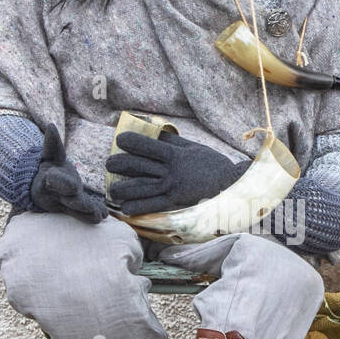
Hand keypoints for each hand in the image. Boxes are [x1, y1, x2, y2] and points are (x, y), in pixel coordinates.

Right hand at [30, 124, 108, 222]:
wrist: (41, 186)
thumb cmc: (49, 167)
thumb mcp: (49, 155)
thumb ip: (52, 143)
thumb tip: (51, 125)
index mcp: (48, 178)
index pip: (54, 182)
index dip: (63, 184)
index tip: (74, 187)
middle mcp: (54, 194)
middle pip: (66, 199)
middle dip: (79, 204)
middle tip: (91, 207)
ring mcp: (63, 204)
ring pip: (75, 210)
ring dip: (87, 213)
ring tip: (100, 216)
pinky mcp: (71, 211)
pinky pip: (81, 215)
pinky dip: (91, 216)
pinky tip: (103, 216)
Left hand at [106, 131, 244, 215]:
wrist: (231, 186)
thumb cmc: (212, 164)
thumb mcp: (193, 147)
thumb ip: (172, 141)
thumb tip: (153, 131)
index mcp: (176, 155)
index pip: (148, 146)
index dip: (131, 142)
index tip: (119, 140)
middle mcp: (171, 172)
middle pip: (139, 166)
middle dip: (119, 164)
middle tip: (109, 163)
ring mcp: (172, 188)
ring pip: (140, 187)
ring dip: (123, 188)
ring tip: (112, 188)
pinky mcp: (175, 203)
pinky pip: (152, 205)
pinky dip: (137, 206)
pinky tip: (126, 207)